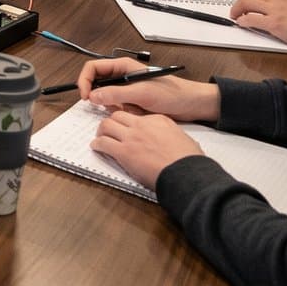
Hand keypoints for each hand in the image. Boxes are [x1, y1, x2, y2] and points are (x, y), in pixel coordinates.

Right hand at [78, 58, 220, 121]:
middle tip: (105, 106)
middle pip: (96, 82)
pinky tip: (133, 113)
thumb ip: (116, 93)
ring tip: (126, 110)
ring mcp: (126, 89)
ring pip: (105, 96)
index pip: (93, 68)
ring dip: (111, 105)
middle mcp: (122, 75)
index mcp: (122, 66)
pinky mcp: (131, 101)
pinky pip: (116, 106)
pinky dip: (120, 112)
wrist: (191, 105)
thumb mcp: (142, 93)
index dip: (85, 80)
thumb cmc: (171, 93)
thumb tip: (93, 96)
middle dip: (99, 96)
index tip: (85, 96)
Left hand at [90, 110, 204, 189]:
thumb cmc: (189, 160)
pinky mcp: (124, 152)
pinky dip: (97, 145)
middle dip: (112, 122)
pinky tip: (96, 147)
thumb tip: (169, 140)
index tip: (126, 125)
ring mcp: (131, 137)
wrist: (186, 173)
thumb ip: (171, 135)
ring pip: (106, 125)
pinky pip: (103, 143)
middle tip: (109, 129)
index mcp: (158, 120)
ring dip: (101, 131)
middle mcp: (142, 125)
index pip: (135, 114)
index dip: (128, 121)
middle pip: (118, 116)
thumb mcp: (183, 138)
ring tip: (100, 137)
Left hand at [232, 0, 286, 51]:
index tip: (247, 2)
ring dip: (237, 9)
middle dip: (240, 2)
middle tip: (236, 10)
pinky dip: (242, 20)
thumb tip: (273, 9)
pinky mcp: (274, 23)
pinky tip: (241, 23)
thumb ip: (286, 2)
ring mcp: (276, 9)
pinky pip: (250, 19)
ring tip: (235, 16)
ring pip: (247, 3)